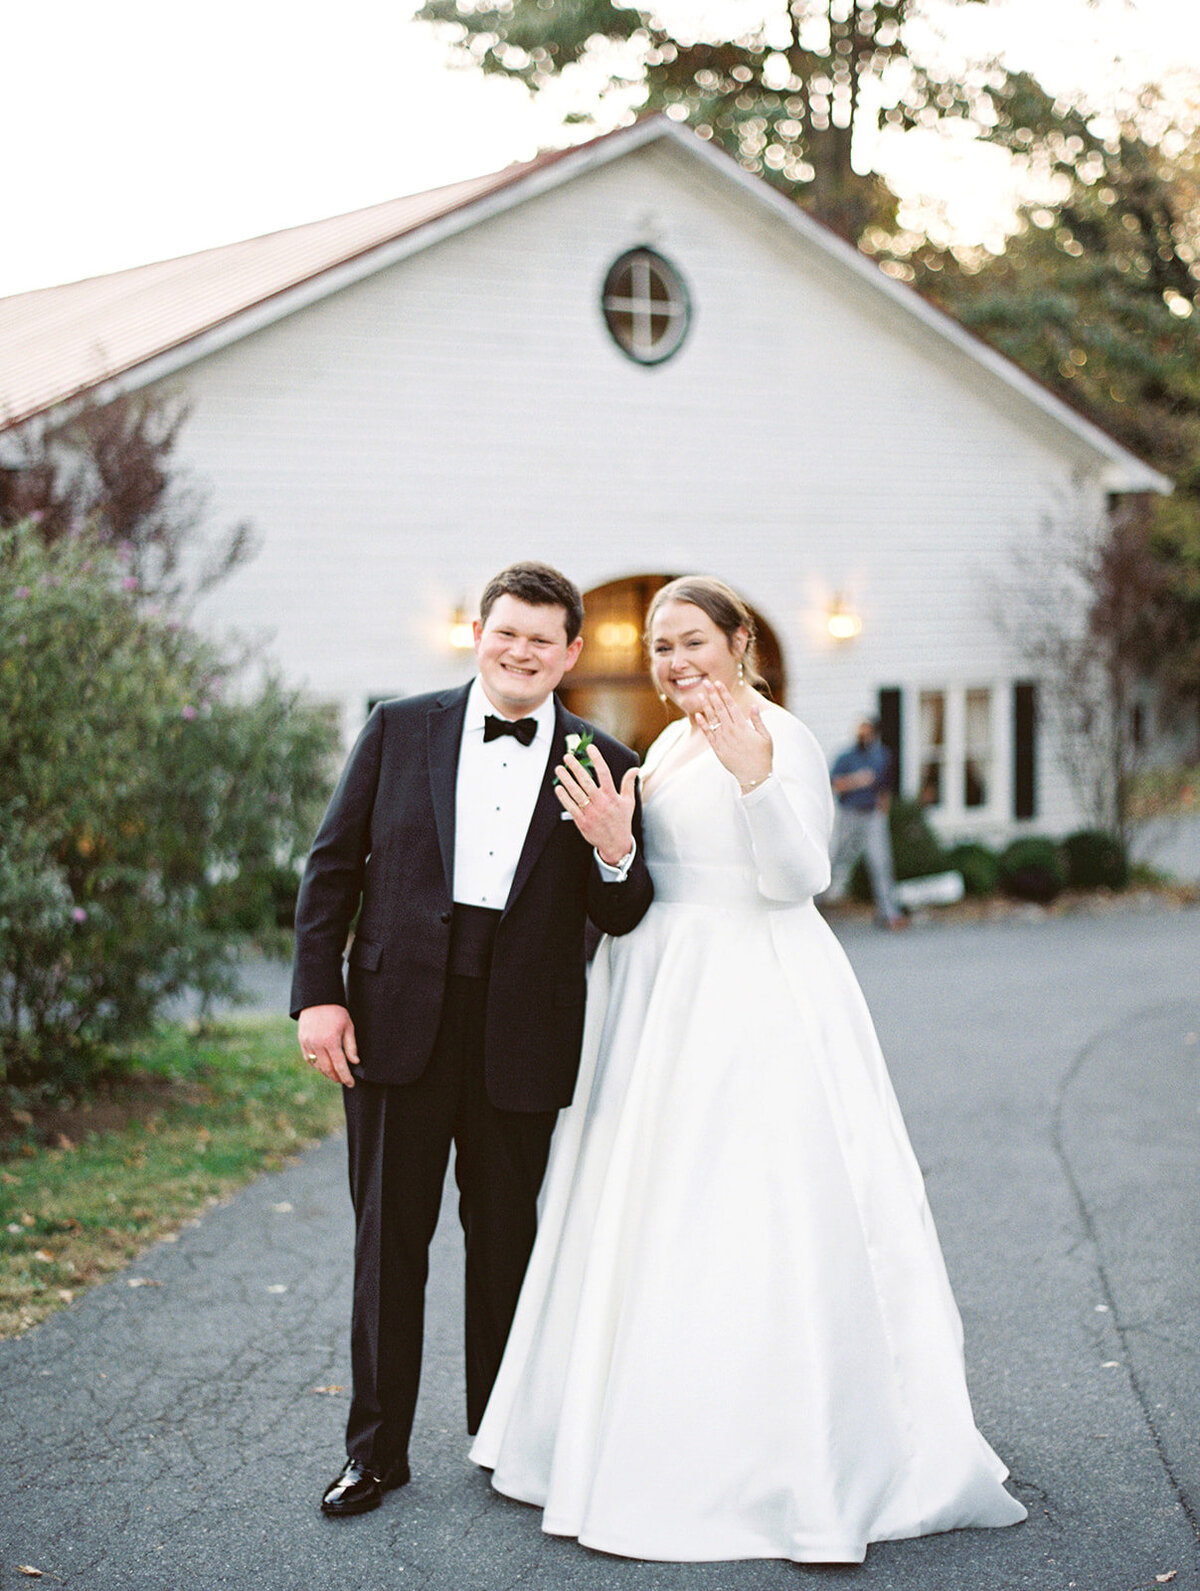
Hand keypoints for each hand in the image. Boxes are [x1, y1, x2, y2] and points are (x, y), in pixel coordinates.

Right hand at [297, 1004, 358, 1086]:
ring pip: (317, 1066)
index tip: (351, 1083)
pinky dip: (317, 1065)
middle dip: (336, 1077)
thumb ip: (351, 1046)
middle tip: (343, 1081)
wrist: (317, 999)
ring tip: (335, 1075)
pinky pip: (308, 1059)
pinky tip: (324, 1066)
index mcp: (331, 1041)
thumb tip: (354, 1062)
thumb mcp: (348, 1026)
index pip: (340, 1065)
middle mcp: (317, 1044)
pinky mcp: (302, 1041)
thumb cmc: (336, 1012)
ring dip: (326, 1073)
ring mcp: (308, 1043)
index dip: (346, 1077)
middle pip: (327, 1069)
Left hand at [555, 742, 637, 865]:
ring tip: (559, 769)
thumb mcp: (629, 802)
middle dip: (576, 767)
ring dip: (566, 779)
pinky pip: (570, 807)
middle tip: (567, 757)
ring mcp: (590, 812)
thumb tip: (635, 769)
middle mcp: (601, 802)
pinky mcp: (582, 821)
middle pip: (586, 781)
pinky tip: (558, 787)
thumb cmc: (621, 821)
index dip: (597, 759)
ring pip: (576, 792)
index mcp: (612, 796)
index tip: (590, 749)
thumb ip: (629, 784)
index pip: (604, 773)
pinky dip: (564, 797)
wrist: (615, 844)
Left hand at [692, 681, 771, 790]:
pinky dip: (702, 724)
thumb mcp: (766, 736)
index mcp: (743, 726)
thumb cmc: (762, 756)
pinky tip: (697, 715)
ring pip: (712, 719)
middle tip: (706, 683)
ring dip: (705, 706)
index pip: (731, 705)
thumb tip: (754, 706)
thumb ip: (758, 721)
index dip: (724, 693)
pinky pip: (708, 734)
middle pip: (719, 708)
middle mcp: (731, 730)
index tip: (718, 683)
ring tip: (700, 695)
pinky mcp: (717, 748)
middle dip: (712, 694)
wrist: (754, 776)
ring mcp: (723, 739)